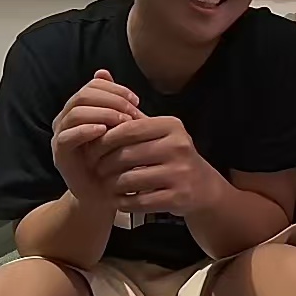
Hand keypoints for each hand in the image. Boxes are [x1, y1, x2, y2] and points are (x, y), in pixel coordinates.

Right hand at [51, 70, 143, 205]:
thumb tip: (104, 71)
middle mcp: (66, 118)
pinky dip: (85, 130)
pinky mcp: (60, 154)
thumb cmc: (115, 158)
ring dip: (102, 113)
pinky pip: (67, 137)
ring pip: (75, 113)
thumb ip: (116, 103)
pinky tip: (103, 131)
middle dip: (111, 100)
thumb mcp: (120, 128)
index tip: (136, 101)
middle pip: (84, 96)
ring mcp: (61, 135)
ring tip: (122, 122)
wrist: (104, 192)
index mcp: (80, 108)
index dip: (115, 89)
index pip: (93, 85)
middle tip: (132, 112)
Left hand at [92, 116, 225, 214]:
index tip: (92, 148)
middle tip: (96, 169)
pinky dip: (123, 202)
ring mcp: (180, 173)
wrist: (203, 187)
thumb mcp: (160, 133)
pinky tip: (119, 200)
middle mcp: (178, 146)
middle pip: (126, 155)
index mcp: (171, 126)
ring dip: (111, 185)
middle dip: (104, 164)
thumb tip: (100, 93)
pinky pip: (139, 201)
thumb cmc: (172, 156)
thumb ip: (132, 119)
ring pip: (129, 180)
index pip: (128, 129)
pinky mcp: (178, 197)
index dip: (105, 139)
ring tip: (106, 185)